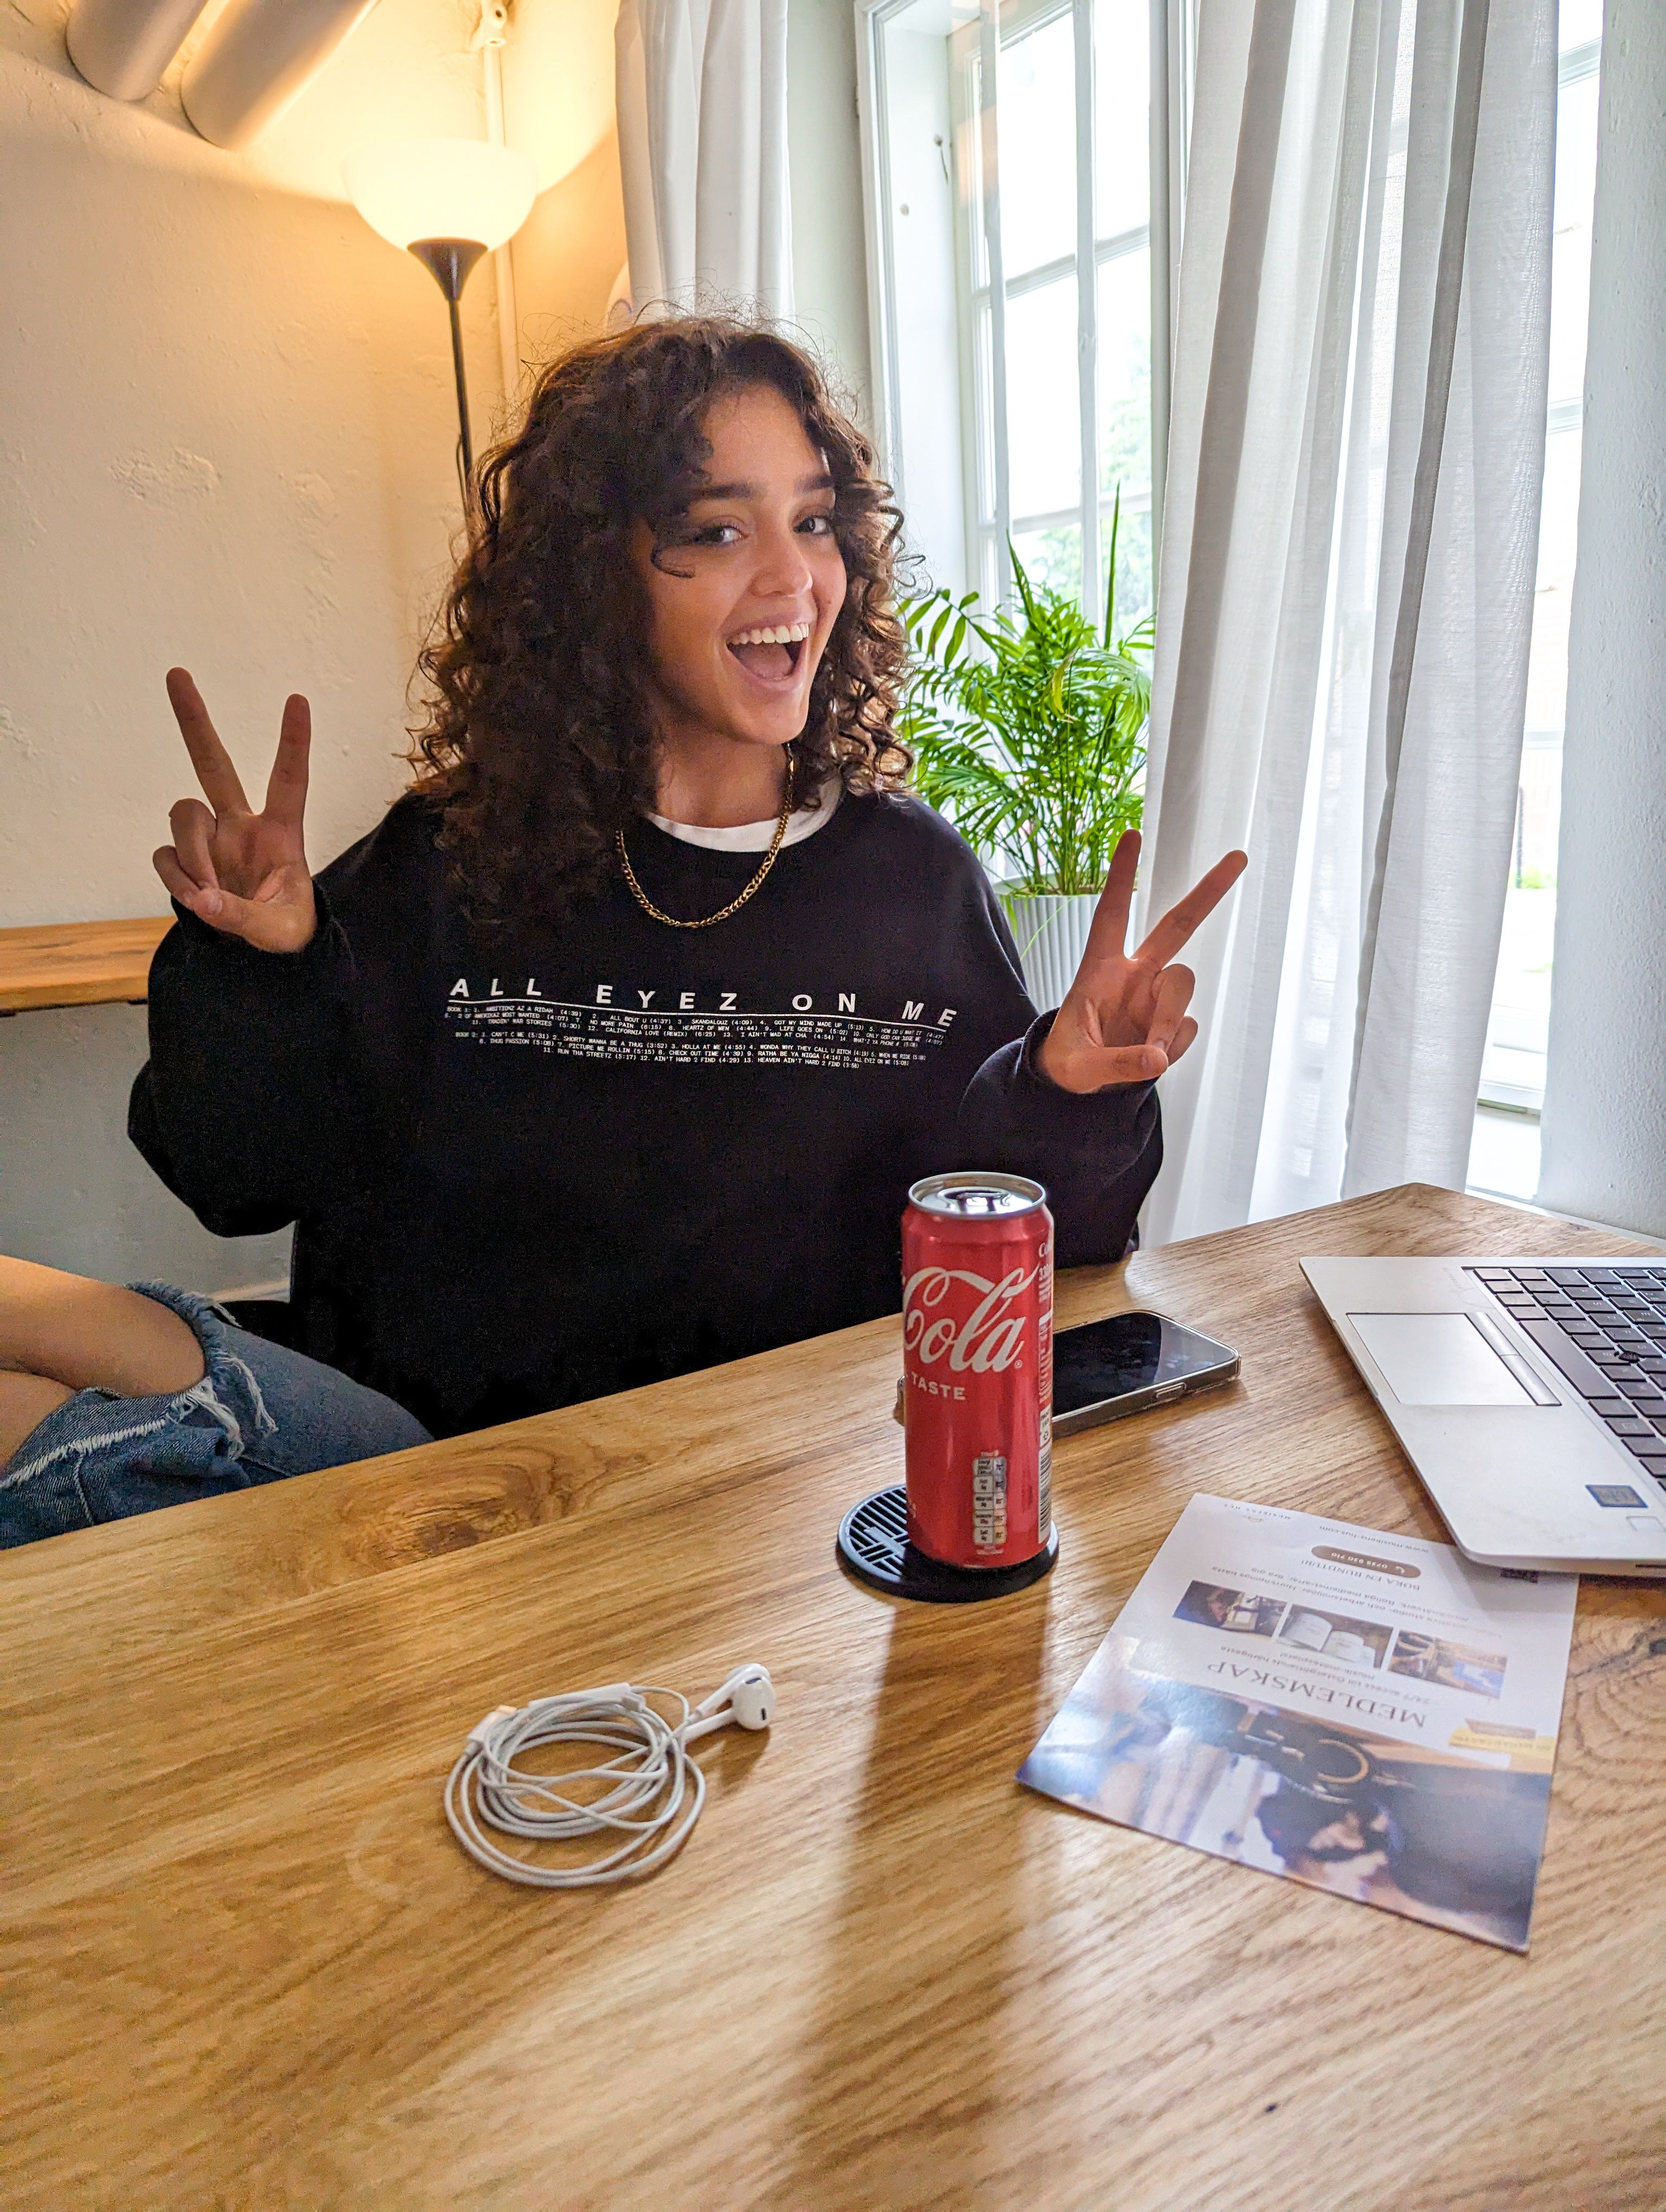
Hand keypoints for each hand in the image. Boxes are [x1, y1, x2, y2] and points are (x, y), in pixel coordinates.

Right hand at [152, 668, 317, 952]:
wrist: (257, 956)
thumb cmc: (284, 931)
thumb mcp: (279, 932)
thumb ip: (245, 918)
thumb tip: (205, 902)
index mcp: (282, 832)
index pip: (289, 779)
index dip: (293, 741)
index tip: (297, 698)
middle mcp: (241, 825)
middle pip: (213, 763)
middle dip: (196, 721)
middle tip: (176, 673)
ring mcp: (209, 840)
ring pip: (184, 816)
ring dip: (191, 854)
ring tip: (208, 895)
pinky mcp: (185, 861)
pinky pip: (166, 855)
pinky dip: (177, 879)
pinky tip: (197, 901)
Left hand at [1036, 831, 1247, 1092]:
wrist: (1078, 1089)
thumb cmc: (1068, 1063)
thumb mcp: (1078, 1069)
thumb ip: (1115, 1063)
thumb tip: (1157, 1058)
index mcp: (1099, 970)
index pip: (1112, 914)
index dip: (1122, 876)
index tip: (1132, 834)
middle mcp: (1134, 976)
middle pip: (1177, 926)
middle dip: (1207, 893)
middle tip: (1238, 856)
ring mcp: (1156, 998)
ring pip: (1183, 986)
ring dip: (1169, 1019)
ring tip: (1151, 1052)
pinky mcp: (1171, 1025)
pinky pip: (1185, 1029)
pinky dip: (1172, 1047)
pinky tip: (1152, 1059)